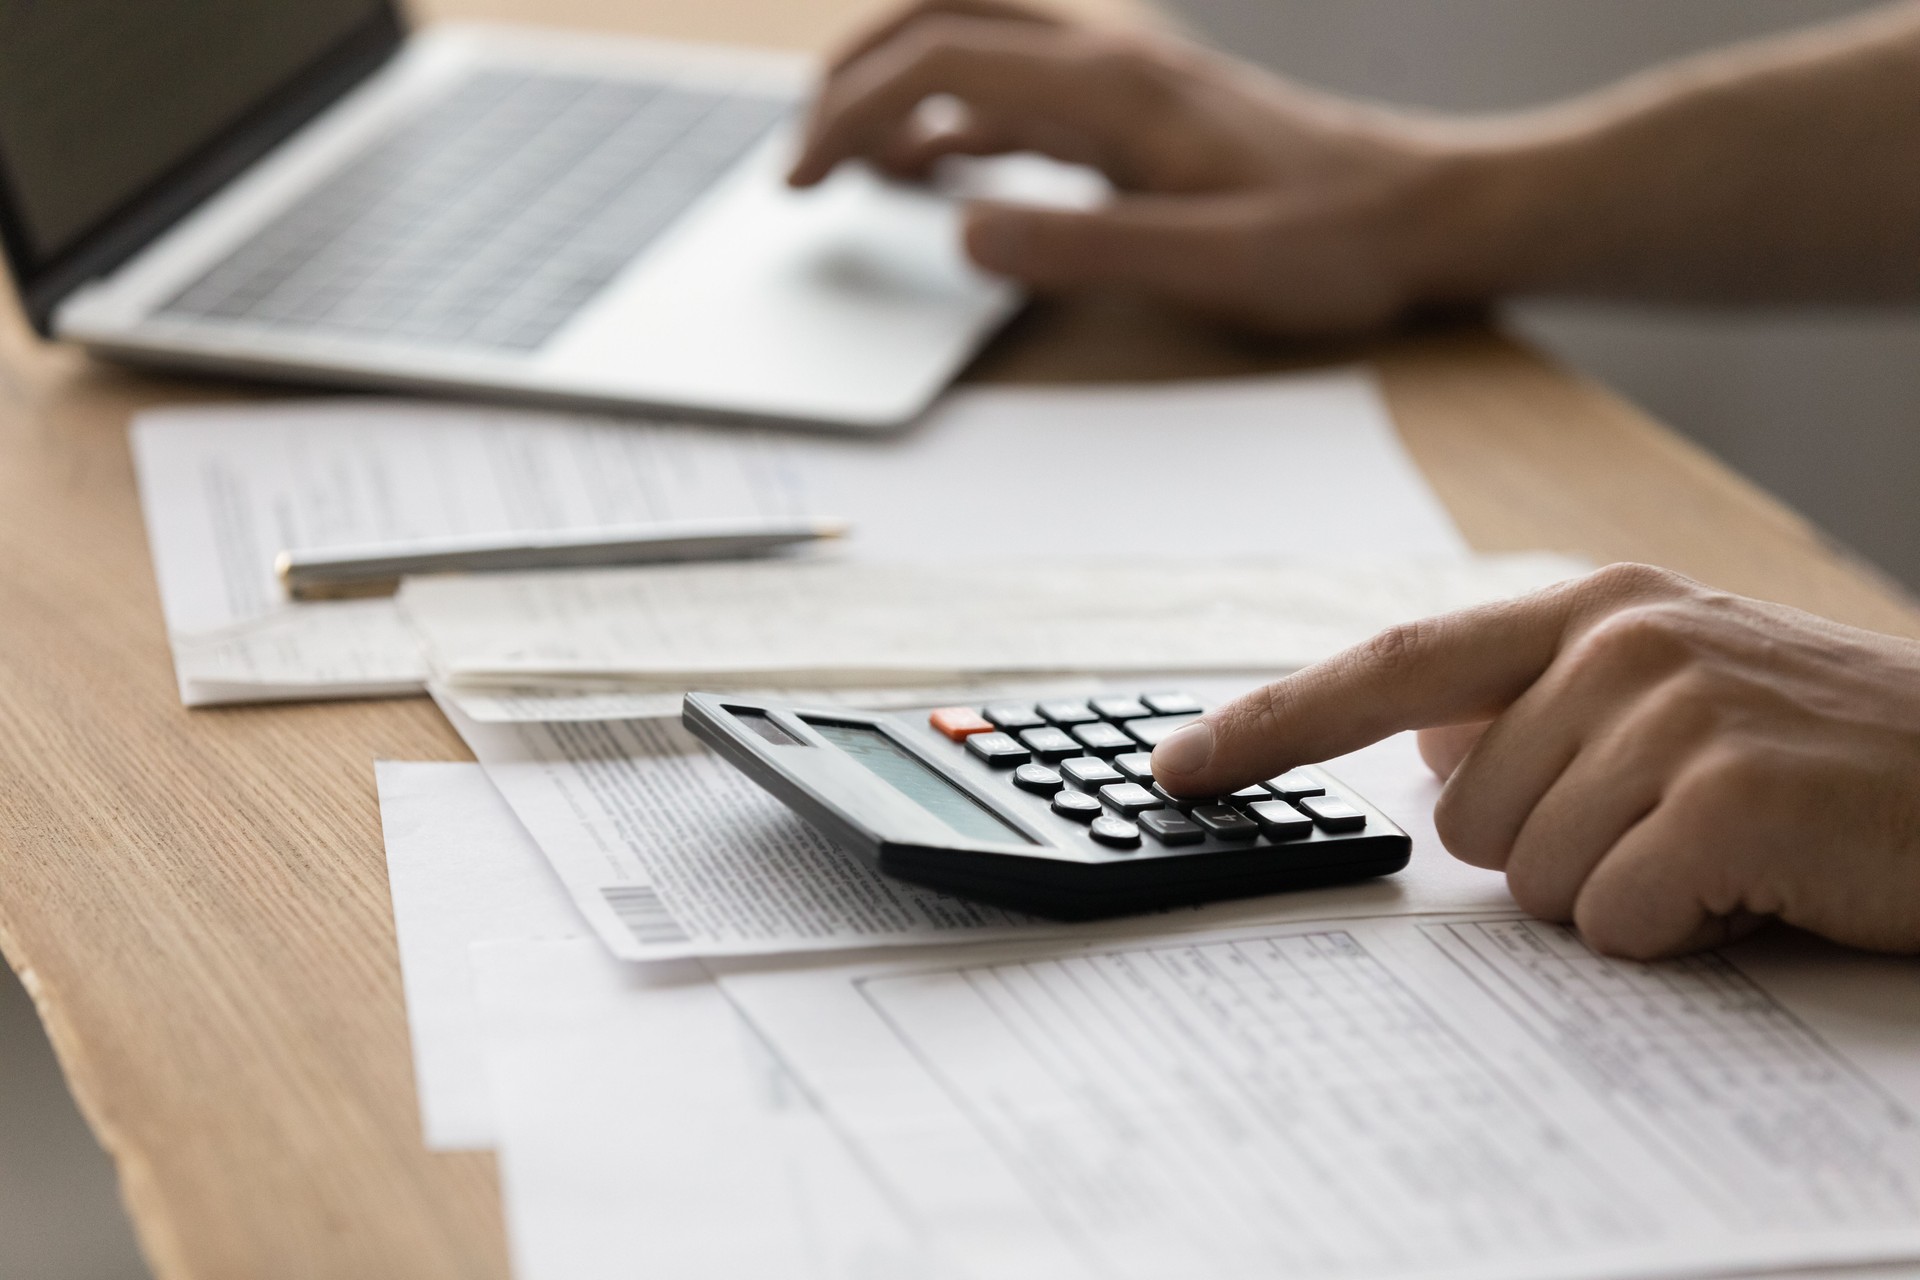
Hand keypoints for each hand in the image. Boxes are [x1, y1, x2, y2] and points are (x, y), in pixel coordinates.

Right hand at [788, 0, 1489, 334]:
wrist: (1422, 212)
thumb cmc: (1328, 244)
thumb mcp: (1209, 265)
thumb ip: (1083, 248)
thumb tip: (963, 234)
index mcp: (1112, 88)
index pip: (939, 62)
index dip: (851, 113)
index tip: (802, 178)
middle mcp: (1110, 57)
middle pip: (939, 21)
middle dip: (850, 84)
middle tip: (798, 163)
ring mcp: (1123, 73)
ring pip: (973, 39)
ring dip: (895, 86)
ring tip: (843, 160)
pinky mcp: (1138, 104)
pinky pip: (1017, 84)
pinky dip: (953, 114)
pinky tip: (937, 169)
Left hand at [1151, 563, 1919, 958]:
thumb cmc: (1832, 752)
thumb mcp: (1683, 686)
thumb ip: (1541, 701)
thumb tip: (1422, 740)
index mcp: (1594, 608)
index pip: (1388, 666)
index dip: (1273, 722)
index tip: (1179, 768)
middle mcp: (1620, 641)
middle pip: (1461, 815)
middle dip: (1550, 853)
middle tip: (1675, 828)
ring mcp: (1674, 710)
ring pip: (1528, 875)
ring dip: (1618, 894)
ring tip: (1724, 851)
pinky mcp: (1726, 796)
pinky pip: (1611, 918)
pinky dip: (1674, 933)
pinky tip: (1753, 887)